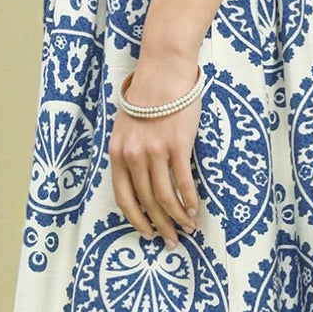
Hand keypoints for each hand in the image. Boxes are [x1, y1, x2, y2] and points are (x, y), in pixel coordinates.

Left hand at [110, 51, 203, 250]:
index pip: (124, 197)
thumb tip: (140, 180)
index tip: (147, 233)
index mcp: (117, 152)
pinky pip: (183, 182)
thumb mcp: (127, 126)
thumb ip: (129, 152)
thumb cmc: (148, 96)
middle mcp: (133, 155)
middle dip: (160, 225)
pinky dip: (190, 200)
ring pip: (166, 196)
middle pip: (147, 201)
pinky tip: (195, 210)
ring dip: (178, 218)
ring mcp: (156, 151)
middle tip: (171, 242)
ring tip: (188, 229)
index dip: (136, 219)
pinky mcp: (178, 145)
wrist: (164, 70)